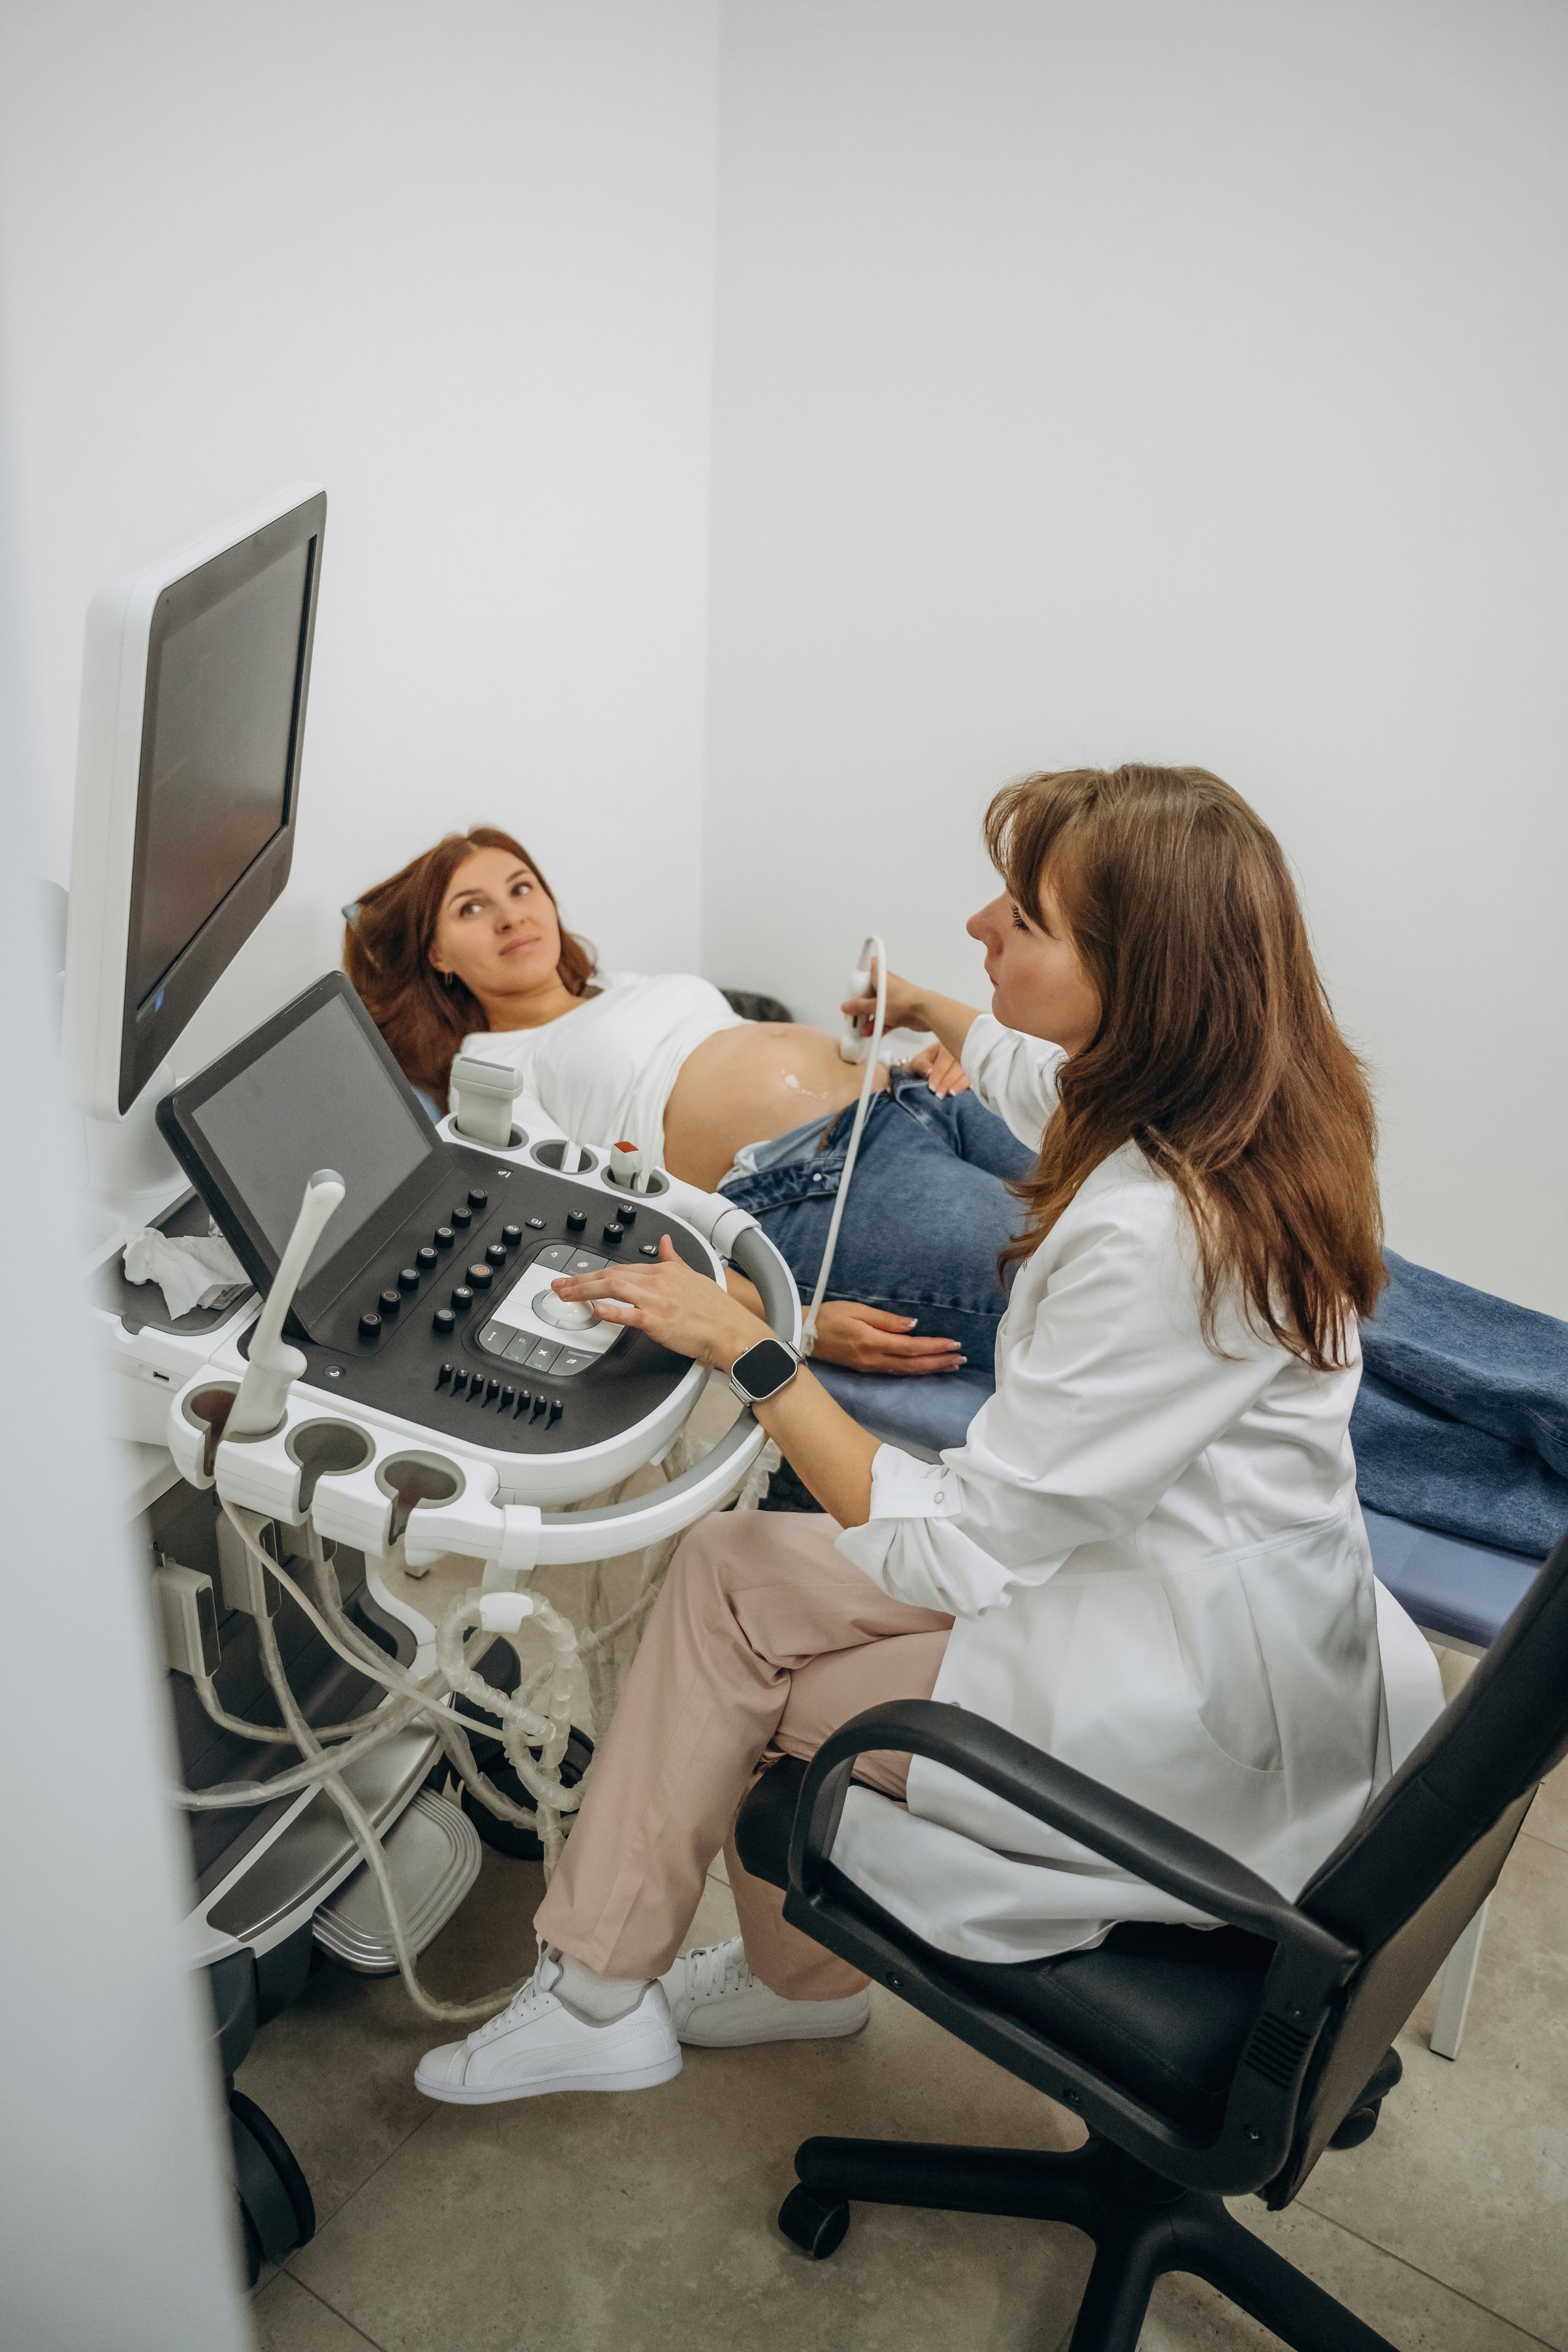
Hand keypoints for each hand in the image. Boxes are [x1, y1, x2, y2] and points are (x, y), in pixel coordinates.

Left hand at [551, 1237, 759, 1370]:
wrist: (733, 1331)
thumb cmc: (717, 1310)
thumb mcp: (694, 1275)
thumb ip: (674, 1259)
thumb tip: (665, 1242)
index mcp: (665, 1270)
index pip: (622, 1266)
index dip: (595, 1272)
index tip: (578, 1277)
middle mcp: (659, 1281)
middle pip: (611, 1274)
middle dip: (580, 1279)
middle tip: (559, 1286)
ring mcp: (658, 1301)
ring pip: (614, 1288)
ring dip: (585, 1291)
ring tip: (565, 1295)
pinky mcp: (660, 1321)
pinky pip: (630, 1314)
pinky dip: (612, 1311)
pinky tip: (596, 1310)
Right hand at [808, 1300, 966, 1374]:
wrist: (802, 1335)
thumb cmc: (828, 1317)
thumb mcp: (857, 1310)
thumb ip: (887, 1320)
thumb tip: (914, 1325)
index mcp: (872, 1343)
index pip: (912, 1347)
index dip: (935, 1347)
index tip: (954, 1344)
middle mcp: (873, 1359)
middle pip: (913, 1364)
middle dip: (939, 1361)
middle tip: (961, 1358)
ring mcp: (869, 1367)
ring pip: (907, 1371)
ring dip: (930, 1368)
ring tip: (951, 1365)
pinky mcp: (866, 1368)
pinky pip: (896, 1372)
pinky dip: (915, 1370)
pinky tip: (925, 1367)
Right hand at [840, 960, 928, 1038]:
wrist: (927, 1012)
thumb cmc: (906, 1001)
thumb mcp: (876, 1006)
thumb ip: (859, 1007)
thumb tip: (847, 1006)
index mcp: (881, 976)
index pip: (868, 967)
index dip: (859, 976)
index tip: (851, 988)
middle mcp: (888, 986)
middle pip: (869, 993)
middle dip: (861, 1006)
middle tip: (854, 1014)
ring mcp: (894, 999)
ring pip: (877, 1007)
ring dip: (869, 1018)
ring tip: (861, 1028)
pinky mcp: (900, 1011)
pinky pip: (885, 1017)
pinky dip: (879, 1024)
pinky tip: (872, 1032)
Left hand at [903, 1041, 969, 1097]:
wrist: (925, 1071)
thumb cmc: (922, 1065)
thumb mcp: (916, 1063)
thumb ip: (921, 1066)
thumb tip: (929, 1072)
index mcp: (945, 1045)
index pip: (946, 1057)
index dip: (940, 1073)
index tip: (932, 1087)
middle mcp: (959, 1050)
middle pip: (959, 1064)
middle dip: (950, 1080)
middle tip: (940, 1094)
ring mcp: (967, 1060)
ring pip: (969, 1071)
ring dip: (960, 1084)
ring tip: (951, 1093)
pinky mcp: (972, 1071)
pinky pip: (974, 1077)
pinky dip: (970, 1084)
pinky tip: (968, 1090)